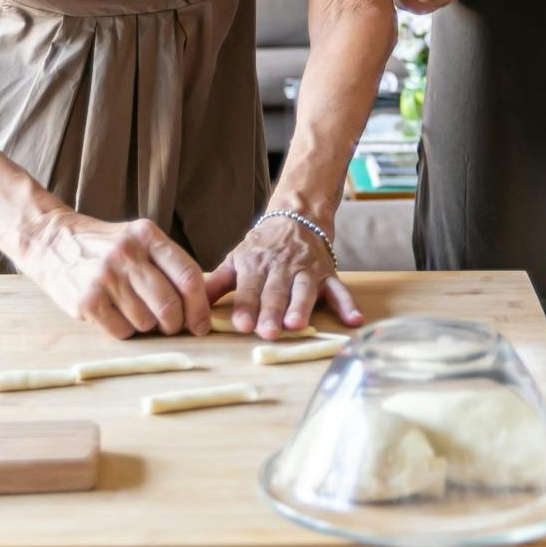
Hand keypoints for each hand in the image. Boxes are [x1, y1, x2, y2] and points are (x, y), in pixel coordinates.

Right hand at [20, 212, 209, 339]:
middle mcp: (127, 255)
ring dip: (149, 327)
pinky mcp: (86, 301)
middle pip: (169, 304)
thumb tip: (203, 302)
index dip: (200, 306)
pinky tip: (118, 316)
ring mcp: (105, 278)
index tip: (202, 323)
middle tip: (172, 326)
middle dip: (177, 324)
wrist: (51, 241)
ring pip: (146, 322)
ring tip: (138, 313)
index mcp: (147, 236)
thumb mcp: (138, 239)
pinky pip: (122, 332)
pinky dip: (126, 331)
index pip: (188, 275)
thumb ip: (168, 263)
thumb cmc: (105, 246)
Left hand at [204, 210, 362, 339]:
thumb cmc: (261, 245)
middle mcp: (282, 266)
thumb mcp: (236, 259)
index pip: (250, 288)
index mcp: (256, 263)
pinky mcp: (328, 273)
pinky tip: (354, 320)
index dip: (246, 306)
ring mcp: (307, 270)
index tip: (242, 324)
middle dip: (271, 311)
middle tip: (267, 331)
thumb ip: (216, 283)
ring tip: (296, 325)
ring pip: (305, 290)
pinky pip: (340, 290)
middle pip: (276, 292)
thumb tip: (190, 305)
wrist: (297, 215)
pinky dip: (348, 304)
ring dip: (302, 307)